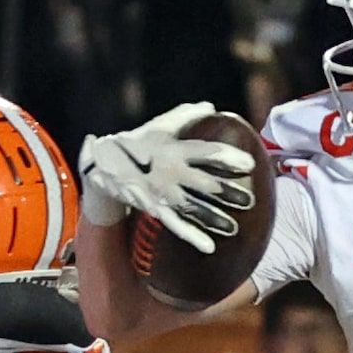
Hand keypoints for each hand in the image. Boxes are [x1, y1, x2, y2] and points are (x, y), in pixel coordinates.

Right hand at [78, 102, 254, 253]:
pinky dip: (192, 237)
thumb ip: (186, 116)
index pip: (206, 153)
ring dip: (215, 218)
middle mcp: (170, 172)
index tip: (250, 165)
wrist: (103, 163)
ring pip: (193, 208)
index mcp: (174, 149)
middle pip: (204, 184)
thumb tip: (211, 106)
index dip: (228, 159)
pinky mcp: (153, 209)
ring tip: (234, 227)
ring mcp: (162, 192)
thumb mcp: (160, 126)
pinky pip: (176, 225)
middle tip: (250, 199)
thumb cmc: (138, 142)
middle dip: (228, 192)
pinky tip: (210, 247)